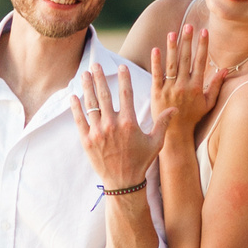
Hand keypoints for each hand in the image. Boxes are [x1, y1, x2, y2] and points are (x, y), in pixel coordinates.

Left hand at [72, 63, 172, 189]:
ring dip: (87, 87)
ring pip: (91, 104)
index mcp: (129, 123)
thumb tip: (174, 108)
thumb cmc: (140, 162)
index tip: (121, 67)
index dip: (124, 78)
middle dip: (99, 77)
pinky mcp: (87, 140)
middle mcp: (112, 125)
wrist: (123, 182)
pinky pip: (79, 120)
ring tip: (84, 74)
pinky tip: (73, 96)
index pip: (126, 94)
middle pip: (104, 95)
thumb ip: (162, 123)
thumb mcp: (155, 143)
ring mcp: (98, 132)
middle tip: (95, 64)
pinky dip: (76, 107)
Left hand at [150, 25, 218, 139]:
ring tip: (173, 33)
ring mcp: (169, 89)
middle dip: (188, 41)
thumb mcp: (208, 103)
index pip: (200, 62)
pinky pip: (157, 75)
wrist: (176, 133)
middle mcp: (183, 86)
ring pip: (171, 65)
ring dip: (172, 48)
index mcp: (196, 87)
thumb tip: (225, 70)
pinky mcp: (157, 93)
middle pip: (186, 60)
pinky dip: (156, 63)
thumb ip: (215, 86)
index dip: (202, 46)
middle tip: (189, 26)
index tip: (204, 32)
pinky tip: (156, 50)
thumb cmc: (193, 117)